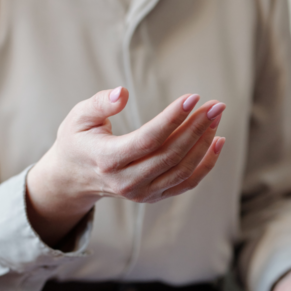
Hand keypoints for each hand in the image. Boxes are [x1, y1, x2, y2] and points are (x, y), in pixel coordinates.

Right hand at [27, 87, 225, 245]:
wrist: (74, 178)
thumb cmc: (78, 140)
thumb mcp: (78, 117)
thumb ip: (100, 103)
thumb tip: (123, 93)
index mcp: (107, 159)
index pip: (148, 139)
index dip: (173, 119)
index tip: (193, 97)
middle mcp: (127, 181)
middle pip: (171, 154)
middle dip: (197, 127)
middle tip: (216, 104)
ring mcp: (142, 193)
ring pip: (183, 169)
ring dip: (204, 142)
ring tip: (216, 116)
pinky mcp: (154, 196)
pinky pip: (187, 183)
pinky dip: (206, 164)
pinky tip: (217, 141)